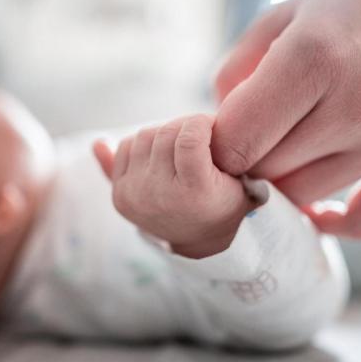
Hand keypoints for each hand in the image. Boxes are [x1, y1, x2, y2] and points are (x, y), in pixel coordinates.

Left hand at [93, 115, 252, 258]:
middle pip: (165, 134)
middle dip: (185, 125)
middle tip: (198, 133)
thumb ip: (222, 148)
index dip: (201, 122)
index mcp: (194, 192)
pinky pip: (125, 147)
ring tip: (180, 148)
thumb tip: (129, 131)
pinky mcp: (120, 195)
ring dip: (165, 133)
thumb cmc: (223, 202)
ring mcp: (136, 195)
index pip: (189, 140)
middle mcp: (160, 195)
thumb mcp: (240, 181)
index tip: (211, 124)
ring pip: (145, 135)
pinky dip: (144, 145)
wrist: (199, 238)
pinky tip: (161, 157)